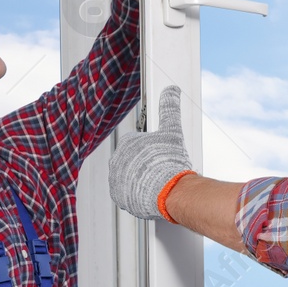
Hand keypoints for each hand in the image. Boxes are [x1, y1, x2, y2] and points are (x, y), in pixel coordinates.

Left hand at [110, 85, 193, 220]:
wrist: (167, 192)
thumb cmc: (169, 162)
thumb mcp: (171, 131)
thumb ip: (169, 109)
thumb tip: (171, 90)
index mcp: (127, 142)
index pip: (138, 143)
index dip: (152, 150)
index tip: (161, 155)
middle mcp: (117, 160)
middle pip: (133, 161)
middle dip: (145, 164)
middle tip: (161, 169)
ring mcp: (116, 179)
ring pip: (129, 177)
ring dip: (140, 179)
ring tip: (156, 182)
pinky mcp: (118, 196)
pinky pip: (126, 193)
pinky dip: (136, 193)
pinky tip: (149, 193)